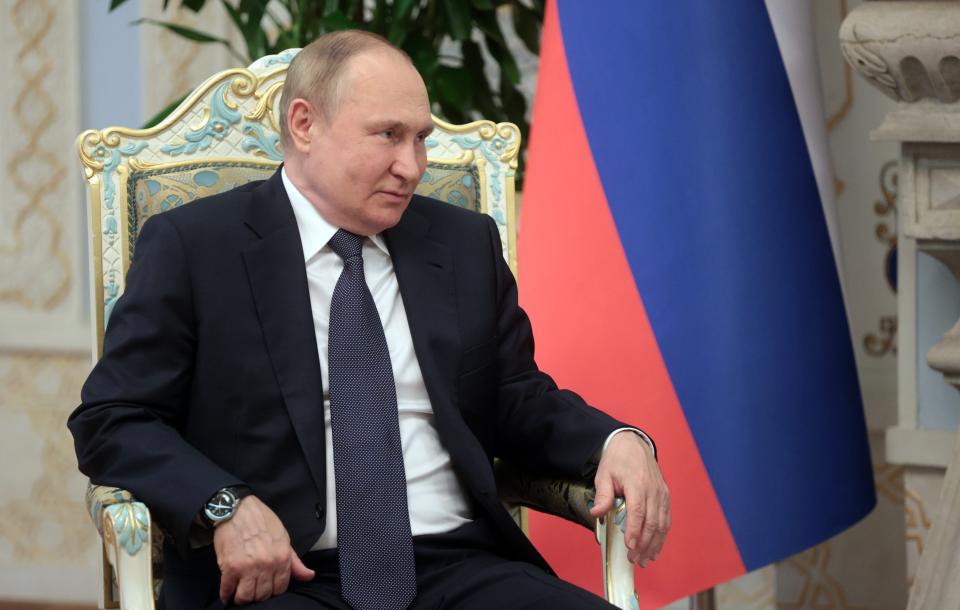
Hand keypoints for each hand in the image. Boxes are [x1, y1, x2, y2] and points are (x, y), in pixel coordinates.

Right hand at [213, 495, 314, 604]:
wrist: (237, 508)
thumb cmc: (261, 520)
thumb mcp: (283, 538)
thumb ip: (295, 561)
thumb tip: (309, 575)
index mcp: (282, 558)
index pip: (280, 588)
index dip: (272, 591)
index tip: (266, 589)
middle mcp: (267, 565)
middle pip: (263, 595)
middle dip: (257, 595)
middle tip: (252, 591)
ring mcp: (248, 567)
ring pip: (246, 596)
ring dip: (242, 598)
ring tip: (239, 595)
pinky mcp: (230, 567)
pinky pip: (227, 589)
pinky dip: (226, 595)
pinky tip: (226, 595)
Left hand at [589, 432, 669, 566]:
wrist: (633, 444)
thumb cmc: (617, 460)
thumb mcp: (604, 474)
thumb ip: (602, 495)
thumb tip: (596, 513)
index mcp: (637, 483)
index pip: (638, 512)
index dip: (635, 531)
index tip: (630, 547)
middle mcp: (653, 489)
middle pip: (652, 522)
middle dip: (644, 544)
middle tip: (635, 559)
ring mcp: (661, 493)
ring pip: (662, 523)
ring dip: (655, 544)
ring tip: (646, 559)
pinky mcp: (665, 495)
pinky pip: (666, 518)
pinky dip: (662, 535)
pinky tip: (656, 547)